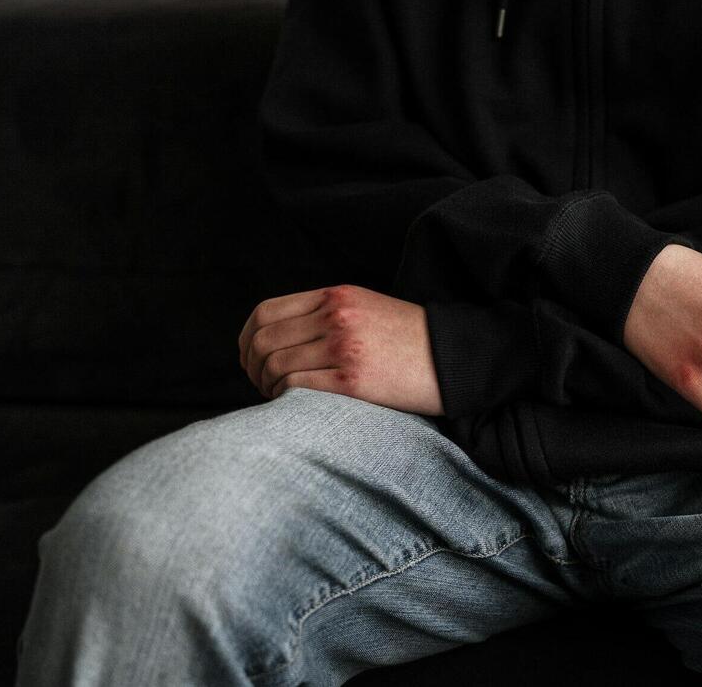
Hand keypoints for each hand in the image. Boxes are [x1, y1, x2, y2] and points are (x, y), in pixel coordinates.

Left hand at [237, 284, 443, 415]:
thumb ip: (327, 314)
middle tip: (260, 383)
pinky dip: (284, 398)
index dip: (247, 339)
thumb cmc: (411, 340)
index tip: (250, 357)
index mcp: (336, 296)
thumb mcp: (367, 308)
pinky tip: (292, 405)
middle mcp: (335, 317)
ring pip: (275, 366)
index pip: (266, 312)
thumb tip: (282, 338)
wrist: (454, 359)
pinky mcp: (353, 380)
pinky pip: (296, 388)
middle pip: (264, 340)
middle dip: (251, 367)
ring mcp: (344, 347)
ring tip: (276, 397)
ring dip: (266, 386)